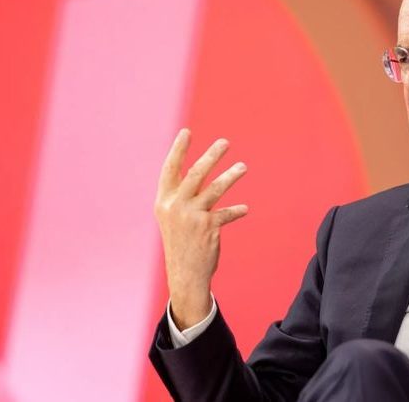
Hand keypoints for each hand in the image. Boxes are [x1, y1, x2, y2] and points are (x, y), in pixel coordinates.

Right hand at [154, 129, 248, 328]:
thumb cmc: (181, 243)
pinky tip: (245, 209)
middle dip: (211, 156)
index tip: (186, 132)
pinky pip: (226, 213)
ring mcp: (192, 216)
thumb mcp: (174, 218)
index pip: (170, 170)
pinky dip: (236, 211)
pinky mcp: (208, 227)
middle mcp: (175, 206)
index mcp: (164, 202)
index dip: (178, 150)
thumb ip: (184, 196)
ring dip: (231, 176)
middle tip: (225, 142)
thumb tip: (200, 172)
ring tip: (243, 167)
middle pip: (195, 174)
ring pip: (215, 189)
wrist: (184, 274)